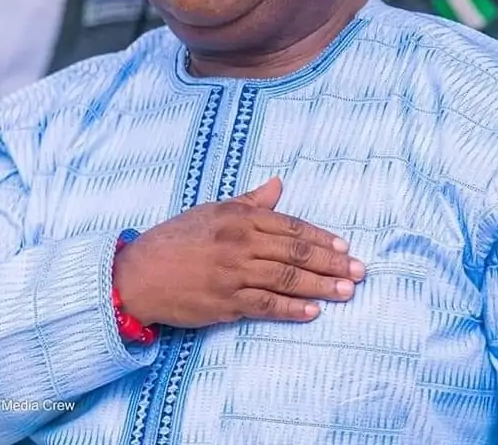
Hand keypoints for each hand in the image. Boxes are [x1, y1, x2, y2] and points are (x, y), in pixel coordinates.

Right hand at [113, 177, 364, 328]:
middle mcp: (239, 243)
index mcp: (238, 217)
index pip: (290, 227)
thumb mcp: (212, 211)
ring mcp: (233, 274)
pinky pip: (266, 306)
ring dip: (321, 287)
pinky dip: (292, 309)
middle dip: (331, 263)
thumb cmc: (176, 239)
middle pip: (295, 254)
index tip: (345, 247)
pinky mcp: (226, 303)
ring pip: (287, 280)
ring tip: (346, 292)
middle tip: (359, 272)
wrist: (139, 274)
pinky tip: (313, 312)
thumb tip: (279, 185)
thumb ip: (249, 201)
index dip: (321, 238)